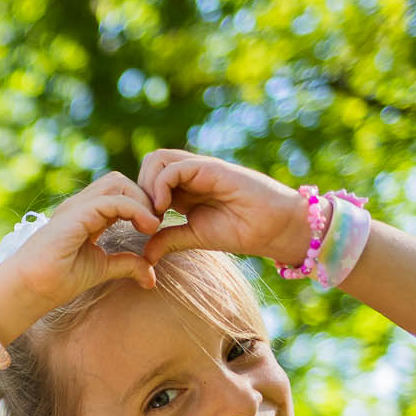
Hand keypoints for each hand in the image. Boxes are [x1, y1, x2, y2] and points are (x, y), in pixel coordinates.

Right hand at [0, 170, 162, 311]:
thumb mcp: (102, 268)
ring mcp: (77, 207)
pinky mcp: (76, 215)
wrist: (30, 288)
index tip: (155, 227)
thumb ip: (126, 264)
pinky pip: (113, 201)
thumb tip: (151, 275)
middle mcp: (81, 205)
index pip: (118, 193)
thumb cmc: (57, 280)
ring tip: (153, 225)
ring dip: (142, 200)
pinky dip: (136, 210)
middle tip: (156, 223)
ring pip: (118, 183)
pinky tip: (148, 228)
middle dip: (144, 197)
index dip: (141, 203)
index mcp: (86, 214)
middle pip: (119, 181)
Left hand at [131, 150, 312, 271]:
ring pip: (157, 159)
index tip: (144, 226)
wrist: (276, 227)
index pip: (148, 179)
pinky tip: (165, 209)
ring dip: (147, 186)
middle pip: (149, 163)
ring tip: (156, 213)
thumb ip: (169, 240)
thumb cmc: (242, 231)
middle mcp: (190, 175)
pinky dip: (161, 186)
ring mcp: (200, 169)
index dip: (139, 199)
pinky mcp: (211, 168)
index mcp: (185, 189)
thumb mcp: (196, 237)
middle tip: (147, 218)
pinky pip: (174, 167)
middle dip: (139, 190)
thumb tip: (145, 256)